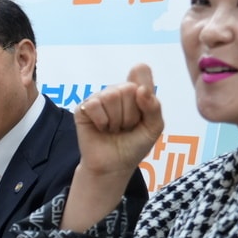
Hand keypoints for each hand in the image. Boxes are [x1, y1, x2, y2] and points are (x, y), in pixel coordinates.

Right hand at [73, 64, 163, 179]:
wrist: (114, 166)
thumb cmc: (134, 145)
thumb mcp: (154, 127)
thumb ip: (154, 107)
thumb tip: (141, 90)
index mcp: (136, 91)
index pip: (141, 71)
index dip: (143, 85)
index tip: (143, 105)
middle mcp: (117, 91)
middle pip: (127, 88)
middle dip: (130, 114)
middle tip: (126, 126)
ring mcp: (99, 98)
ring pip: (110, 96)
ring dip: (115, 120)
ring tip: (113, 129)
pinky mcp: (83, 108)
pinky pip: (94, 105)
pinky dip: (101, 121)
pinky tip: (101, 128)